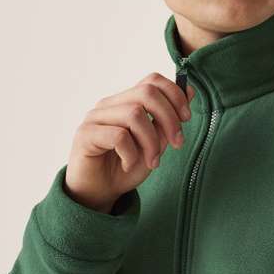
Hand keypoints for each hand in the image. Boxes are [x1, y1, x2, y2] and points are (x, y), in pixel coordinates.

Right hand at [64, 72, 194, 212]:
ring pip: (134, 114)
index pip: (152, 80)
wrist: (99, 193)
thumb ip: (168, 120)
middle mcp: (110, 104)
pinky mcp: (85, 134)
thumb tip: (189, 91)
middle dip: (169, 118)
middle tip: (177, 143)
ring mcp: (95, 117)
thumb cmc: (126, 166)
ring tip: (152, 162)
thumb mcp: (156, 143)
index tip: (186, 118)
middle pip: (147, 92)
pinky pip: (118, 136)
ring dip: (151, 142)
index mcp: (127, 102)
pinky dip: (131, 154)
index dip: (175, 94)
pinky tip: (128, 165)